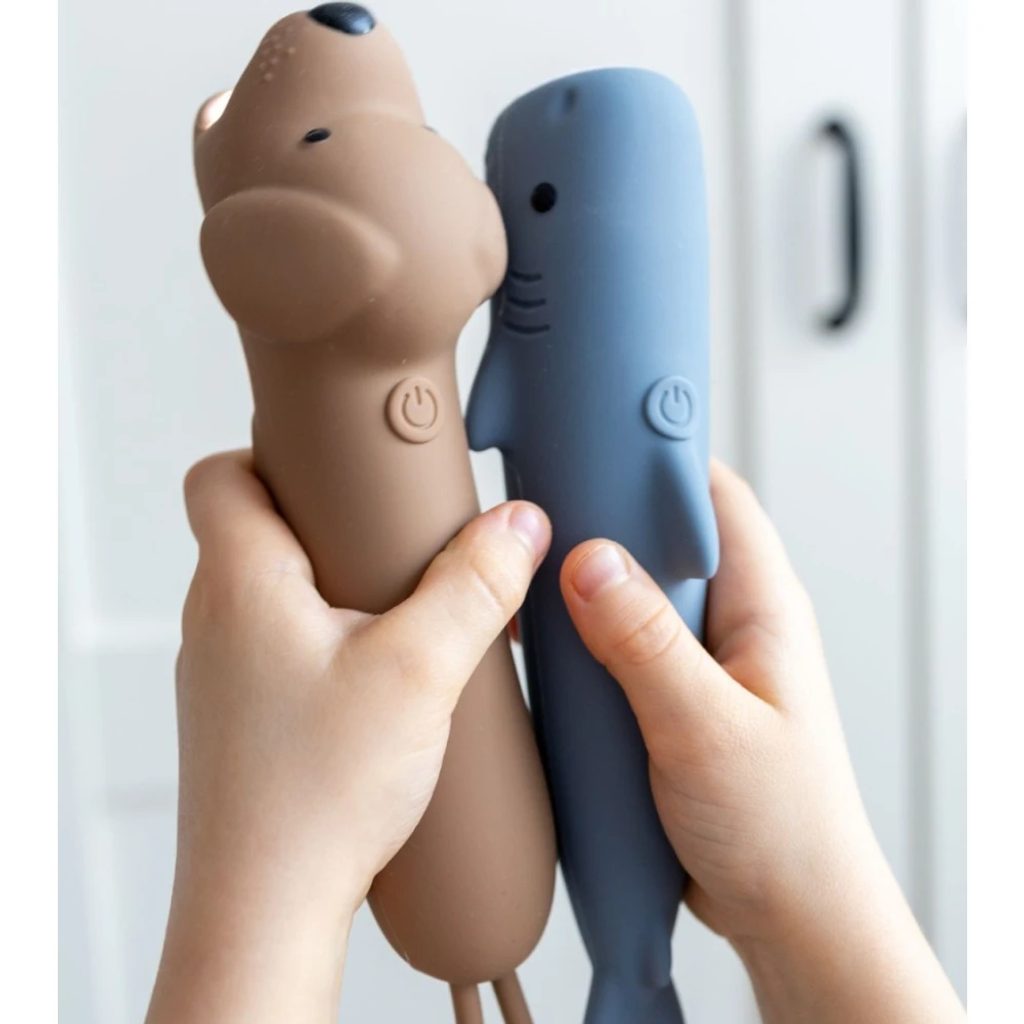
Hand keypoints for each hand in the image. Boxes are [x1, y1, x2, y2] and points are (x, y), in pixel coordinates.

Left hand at [147, 451, 549, 1023]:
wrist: (264, 913)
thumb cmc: (316, 796)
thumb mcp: (421, 672)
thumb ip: (476, 587)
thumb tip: (517, 525)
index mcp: (240, 581)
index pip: (220, 473)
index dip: (273, 450)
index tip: (342, 463)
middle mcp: (216, 620)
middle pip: (260, 528)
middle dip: (333, 521)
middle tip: (400, 535)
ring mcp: (225, 673)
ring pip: (277, 591)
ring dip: (339, 586)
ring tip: (410, 611)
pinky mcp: (244, 718)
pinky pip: (283, 646)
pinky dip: (332, 639)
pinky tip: (389, 678)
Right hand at [559, 460, 963, 1023]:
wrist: (788, 915)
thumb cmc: (782, 828)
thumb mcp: (707, 729)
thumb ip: (646, 644)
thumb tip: (589, 561)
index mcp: (761, 605)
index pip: (710, 495)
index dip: (653, 458)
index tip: (588, 439)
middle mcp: (728, 621)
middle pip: (657, 537)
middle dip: (599, 517)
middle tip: (534, 508)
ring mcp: (693, 660)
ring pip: (629, 593)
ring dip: (582, 585)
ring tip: (525, 573)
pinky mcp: (666, 698)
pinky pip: (616, 645)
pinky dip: (579, 638)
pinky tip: (543, 645)